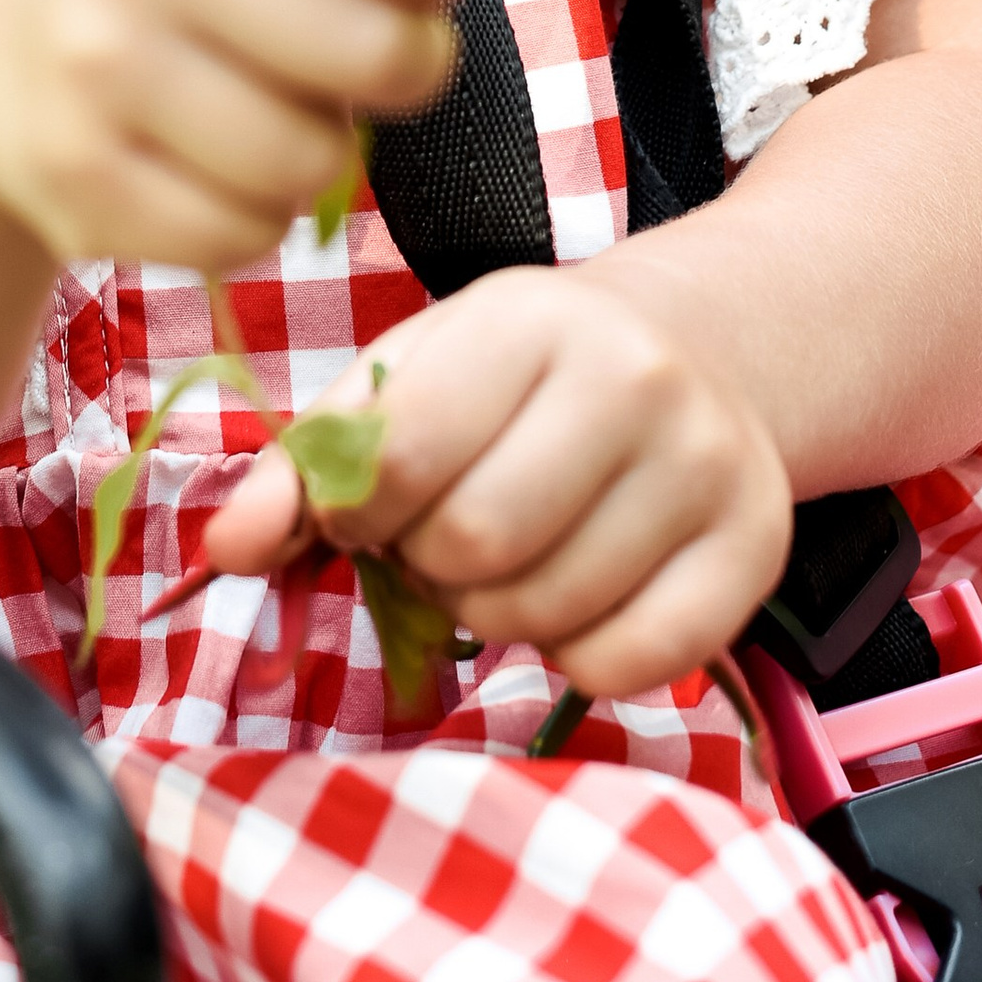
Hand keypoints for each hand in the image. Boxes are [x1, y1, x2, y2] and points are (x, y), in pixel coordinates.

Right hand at [0, 0, 473, 278]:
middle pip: (371, 45)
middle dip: (401, 68)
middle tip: (364, 58)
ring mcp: (94, 65)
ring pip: (312, 161)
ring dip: (322, 152)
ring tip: (276, 110)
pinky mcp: (76, 179)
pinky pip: (244, 233)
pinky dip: (254, 215)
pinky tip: (215, 166)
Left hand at [206, 261, 790, 698]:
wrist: (696, 350)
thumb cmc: (521, 376)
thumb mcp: (415, 375)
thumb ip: (313, 459)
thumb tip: (224, 549)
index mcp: (528, 316)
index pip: (402, 451)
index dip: (352, 511)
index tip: (358, 512)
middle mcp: (635, 378)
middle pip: (473, 544)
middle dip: (427, 565)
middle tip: (440, 536)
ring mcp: (709, 464)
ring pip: (546, 616)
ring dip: (494, 615)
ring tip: (506, 560)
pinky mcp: (757, 550)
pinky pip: (629, 666)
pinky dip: (577, 658)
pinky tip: (574, 596)